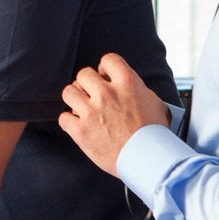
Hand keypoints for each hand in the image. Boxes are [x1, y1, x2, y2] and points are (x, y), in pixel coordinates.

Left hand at [59, 52, 169, 175]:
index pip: (108, 60)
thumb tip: (129, 85)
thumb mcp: (154, 102)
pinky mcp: (81, 131)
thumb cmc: (154, 135)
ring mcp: (92, 112)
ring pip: (68, 92)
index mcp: (127, 83)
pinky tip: (79, 125)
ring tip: (83, 109)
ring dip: (75, 100)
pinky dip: (69, 122)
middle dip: (87, 84)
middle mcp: (107, 94)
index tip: (105, 77)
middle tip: (92, 96)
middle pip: (83, 74)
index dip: (104, 69)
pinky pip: (63, 118)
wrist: (148, 159)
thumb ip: (137, 89)